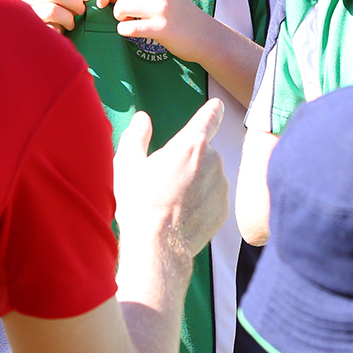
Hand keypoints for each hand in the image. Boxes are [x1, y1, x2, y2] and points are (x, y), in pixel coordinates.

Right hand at [16, 0, 89, 31]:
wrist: (27, 40)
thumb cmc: (45, 17)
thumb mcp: (54, 2)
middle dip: (74, 2)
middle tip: (80, 12)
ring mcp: (25, 16)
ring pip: (52, 11)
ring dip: (68, 18)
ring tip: (70, 24)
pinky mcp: (29, 32)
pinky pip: (49, 30)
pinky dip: (58, 31)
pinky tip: (58, 32)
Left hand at [95, 0, 210, 60]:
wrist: (205, 35)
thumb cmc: (179, 14)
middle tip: (103, 5)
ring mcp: (161, 8)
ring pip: (121, 8)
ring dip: (118, 17)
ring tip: (128, 21)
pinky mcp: (161, 28)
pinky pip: (128, 28)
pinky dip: (124, 30)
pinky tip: (132, 31)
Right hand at [114, 103, 228, 258]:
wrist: (158, 246)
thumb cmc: (139, 203)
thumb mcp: (127, 164)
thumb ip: (136, 135)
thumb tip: (143, 118)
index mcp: (190, 144)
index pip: (209, 117)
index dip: (213, 110)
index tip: (216, 106)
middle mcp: (213, 161)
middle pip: (203, 151)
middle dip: (189, 159)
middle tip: (165, 178)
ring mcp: (221, 187)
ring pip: (209, 175)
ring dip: (196, 180)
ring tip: (172, 199)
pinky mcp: (224, 209)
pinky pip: (213, 197)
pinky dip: (201, 201)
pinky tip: (182, 213)